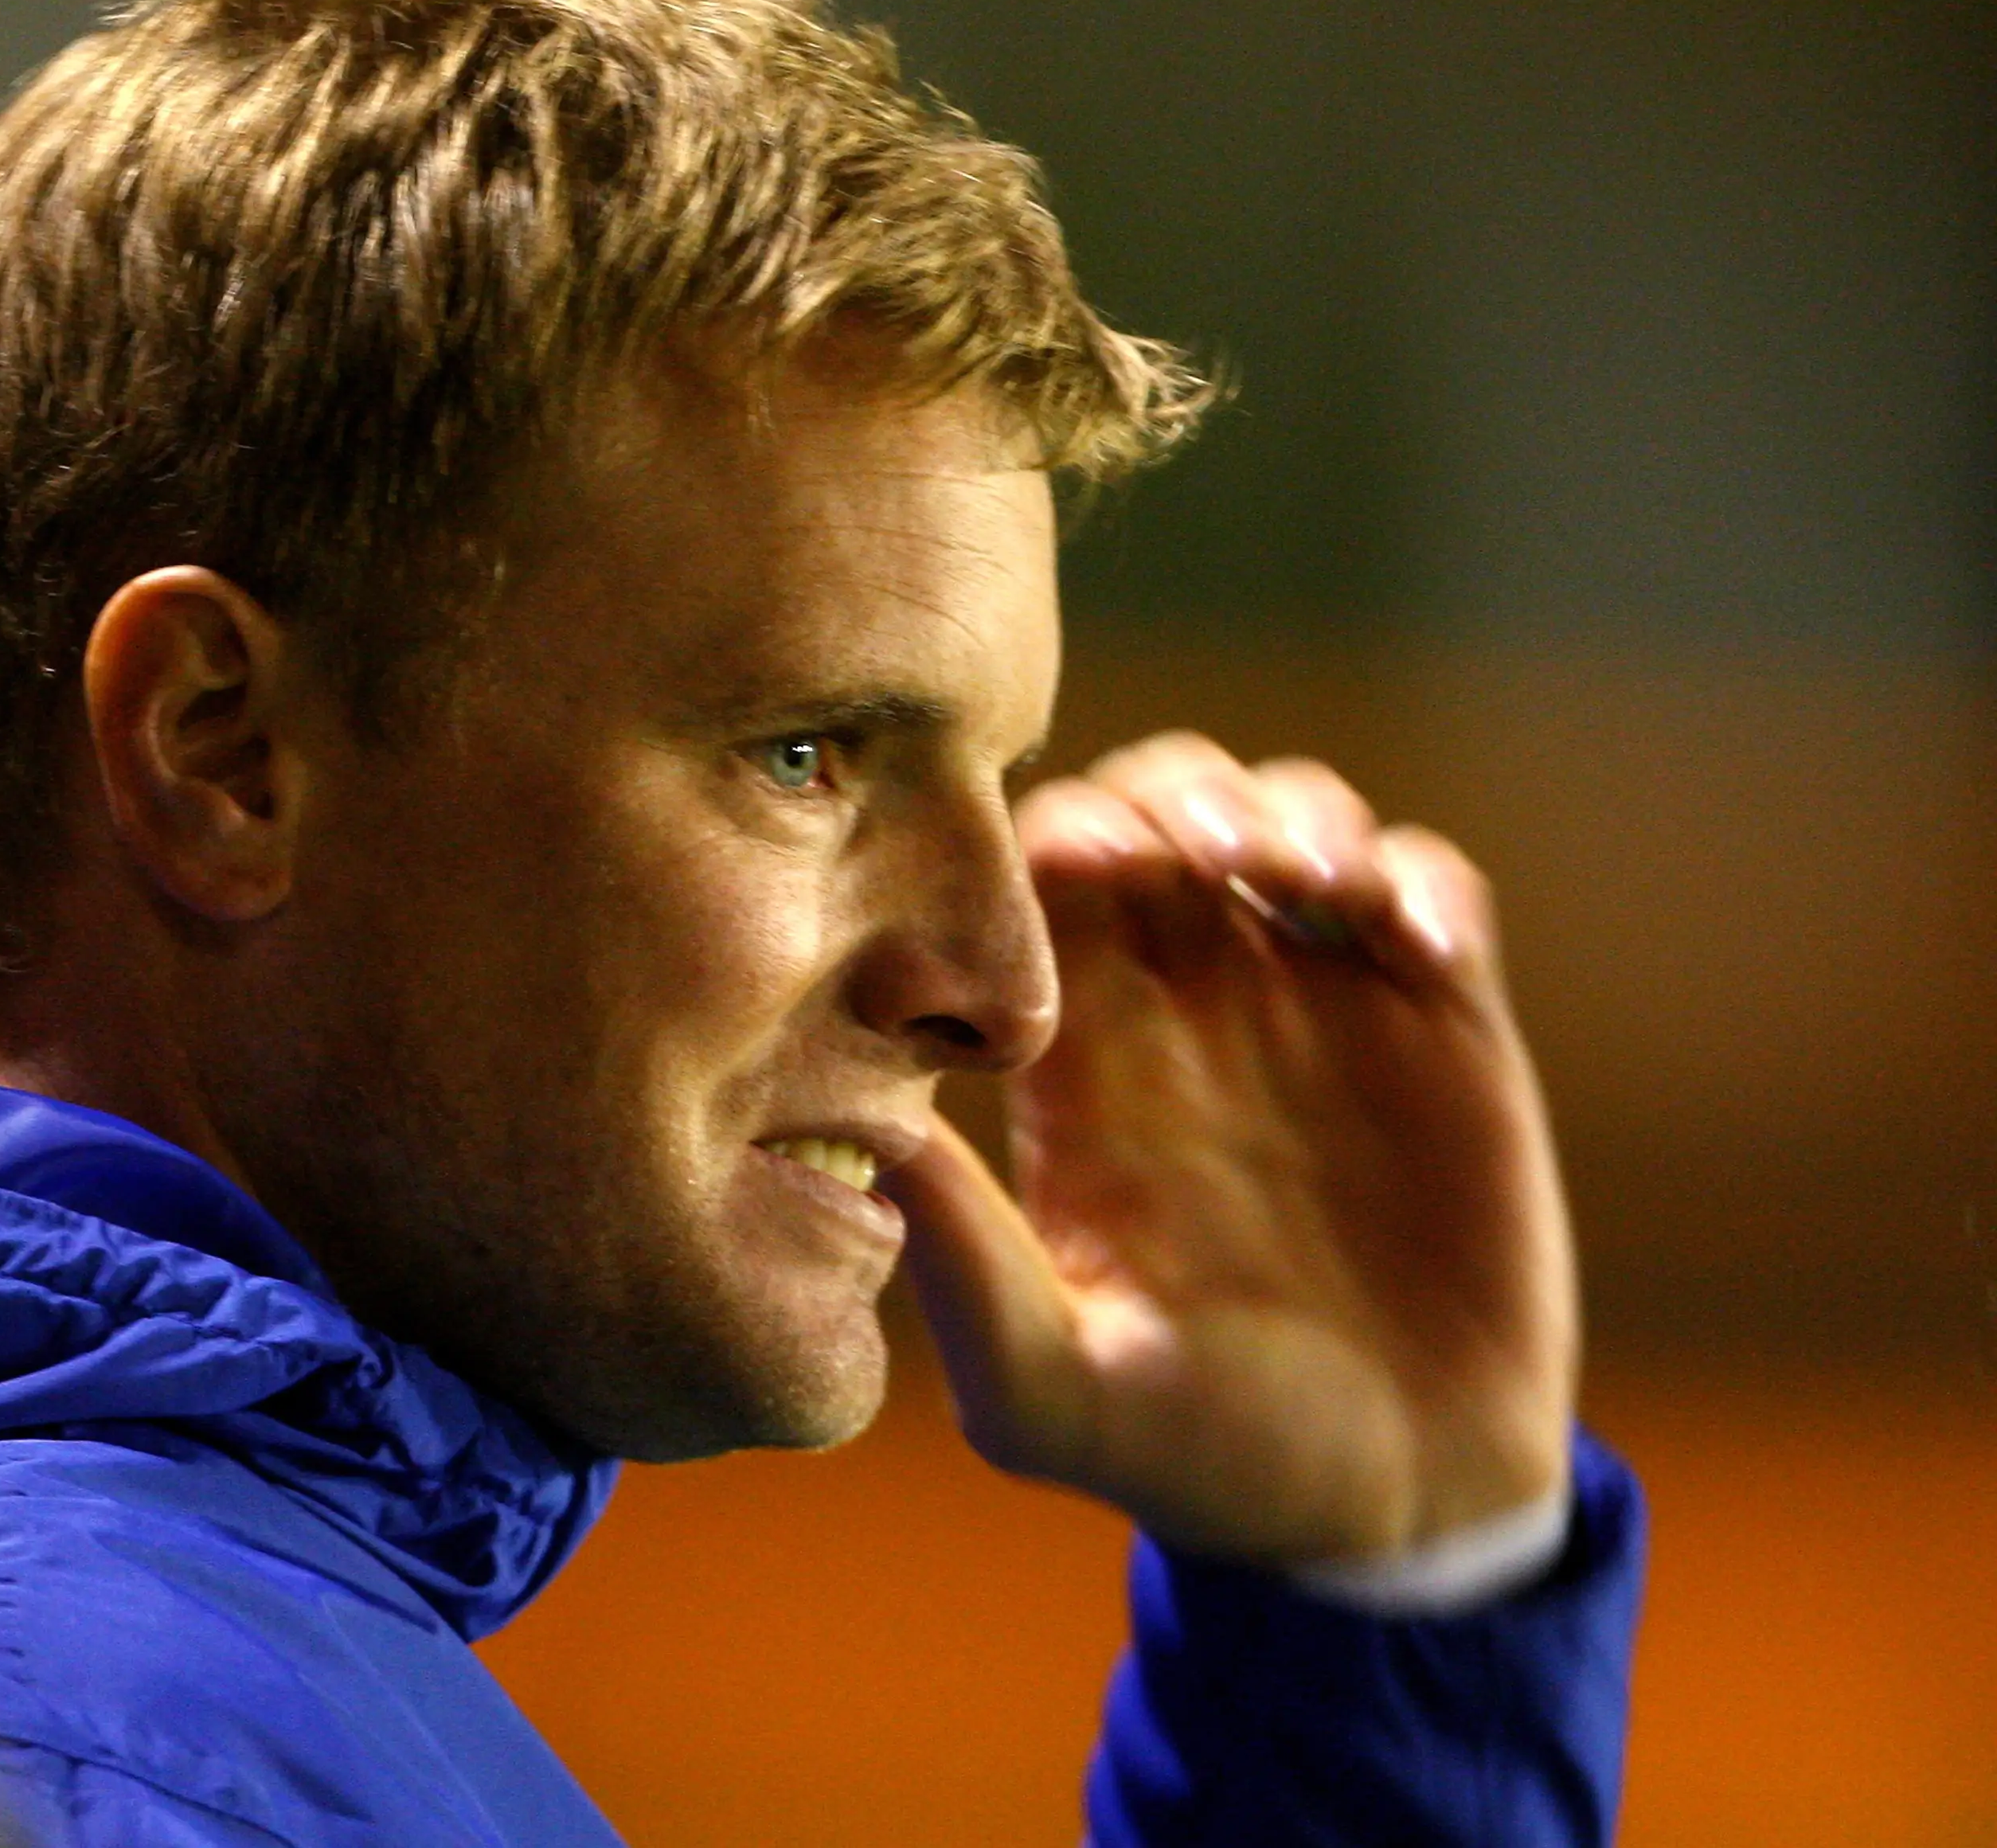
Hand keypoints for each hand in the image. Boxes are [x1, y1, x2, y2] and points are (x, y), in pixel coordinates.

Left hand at [889, 731, 1575, 1565]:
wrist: (1392, 1508)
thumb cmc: (1198, 1454)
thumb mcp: (1055, 1391)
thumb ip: (962, 1275)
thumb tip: (861, 1140)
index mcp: (1086, 1060)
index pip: (1047, 879)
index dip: (1061, 837)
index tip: (1092, 865)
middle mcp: (1194, 1008)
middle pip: (1160, 809)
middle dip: (1176, 796)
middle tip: (1205, 859)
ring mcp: (1321, 1003)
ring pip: (1292, 815)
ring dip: (1295, 813)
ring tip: (1306, 887)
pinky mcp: (1443, 1024)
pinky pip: (1429, 885)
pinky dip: (1417, 876)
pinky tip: (1413, 944)